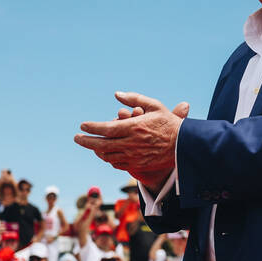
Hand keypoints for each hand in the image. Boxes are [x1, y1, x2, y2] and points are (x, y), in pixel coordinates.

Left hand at [74, 93, 188, 188]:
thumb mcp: (155, 105)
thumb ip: (134, 99)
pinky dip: (108, 159)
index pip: (105, 128)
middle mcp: (131, 144)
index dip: (92, 127)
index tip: (83, 125)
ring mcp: (134, 156)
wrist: (185, 146)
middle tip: (77, 138)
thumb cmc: (170, 123)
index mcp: (133, 127)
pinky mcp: (138, 165)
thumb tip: (117, 95)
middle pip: (101, 145)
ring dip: (96, 151)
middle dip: (86, 141)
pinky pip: (117, 164)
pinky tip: (106, 154)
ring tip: (90, 145)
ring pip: (108, 156)